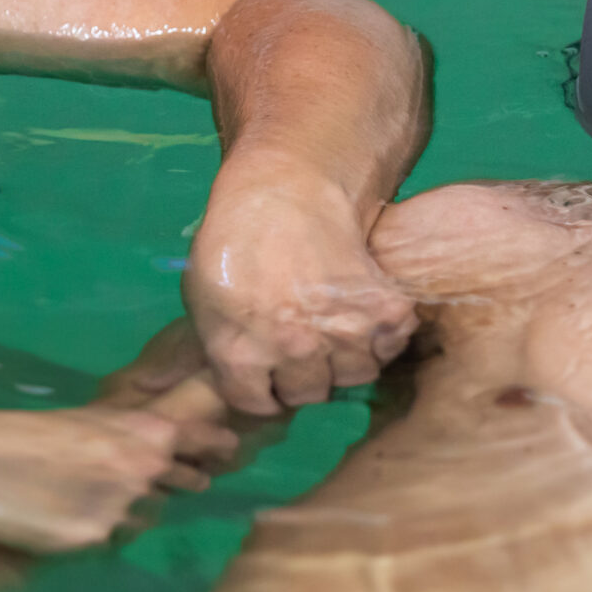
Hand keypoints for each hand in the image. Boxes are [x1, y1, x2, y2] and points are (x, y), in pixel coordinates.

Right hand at [0, 404, 237, 553]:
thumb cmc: (13, 434)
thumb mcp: (77, 422)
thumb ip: (120, 435)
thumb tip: (154, 446)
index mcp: (141, 431)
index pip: (204, 441)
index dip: (217, 445)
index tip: (228, 450)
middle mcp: (142, 470)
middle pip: (181, 484)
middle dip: (172, 482)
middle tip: (152, 479)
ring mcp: (120, 510)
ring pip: (145, 516)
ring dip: (128, 511)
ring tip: (82, 497)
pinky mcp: (93, 542)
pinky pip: (111, 539)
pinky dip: (97, 533)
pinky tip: (63, 519)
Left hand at [183, 182, 418, 414]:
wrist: (287, 187)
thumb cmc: (234, 237)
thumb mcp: (202, 294)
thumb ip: (221, 341)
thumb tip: (240, 370)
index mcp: (240, 353)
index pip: (258, 404)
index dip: (262, 389)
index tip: (268, 375)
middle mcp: (293, 352)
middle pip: (309, 393)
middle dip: (303, 375)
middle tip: (303, 347)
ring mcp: (342, 332)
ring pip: (354, 374)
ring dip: (345, 358)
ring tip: (335, 330)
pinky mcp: (384, 310)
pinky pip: (390, 345)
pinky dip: (382, 334)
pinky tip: (364, 313)